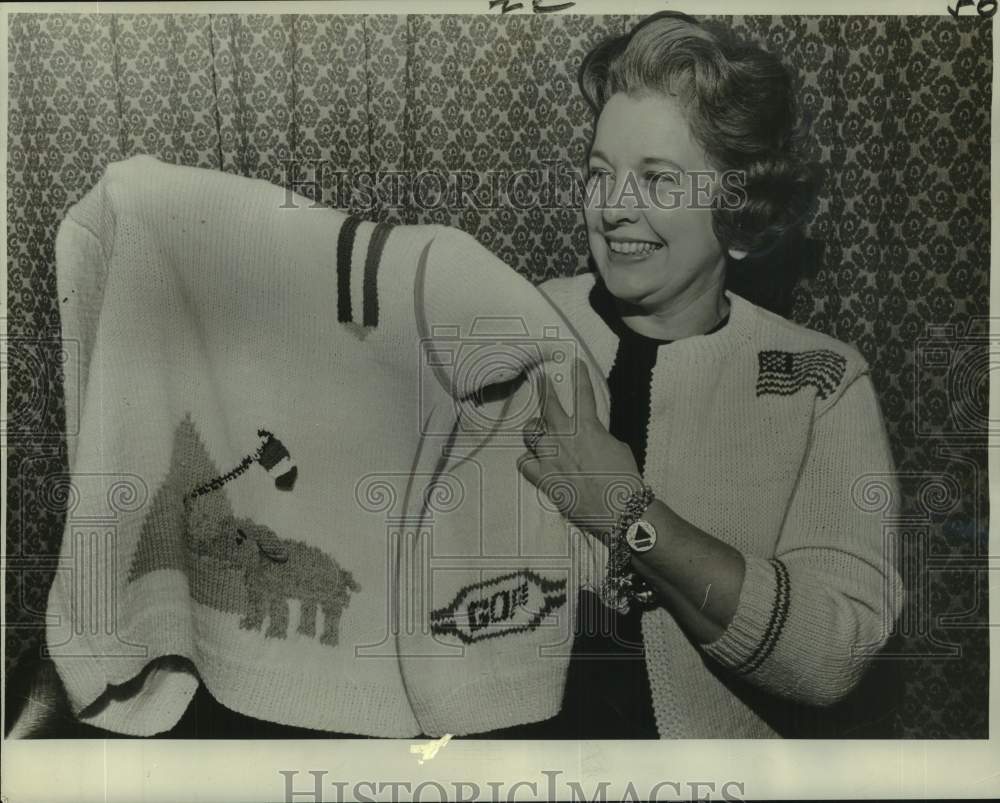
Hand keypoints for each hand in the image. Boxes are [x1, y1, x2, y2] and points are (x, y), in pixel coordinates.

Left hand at [517, 356, 643, 537]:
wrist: (618, 507)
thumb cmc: (624, 478)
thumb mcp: (616, 448)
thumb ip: (598, 437)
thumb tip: (589, 438)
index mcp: (587, 427)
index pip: (583, 394)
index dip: (579, 376)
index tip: (575, 363)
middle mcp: (565, 437)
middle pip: (548, 406)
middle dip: (544, 389)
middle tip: (539, 378)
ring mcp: (551, 456)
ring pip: (531, 431)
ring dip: (535, 429)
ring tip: (537, 429)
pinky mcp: (544, 477)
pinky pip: (525, 463)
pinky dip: (528, 460)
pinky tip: (533, 461)